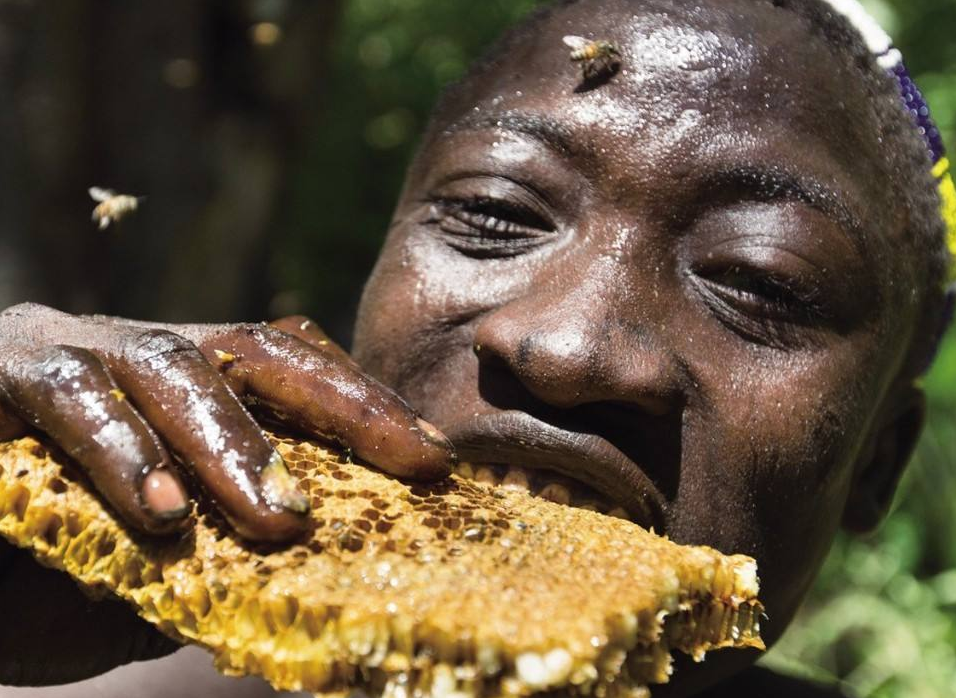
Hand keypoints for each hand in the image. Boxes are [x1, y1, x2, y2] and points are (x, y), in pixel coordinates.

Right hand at [0, 303, 455, 683]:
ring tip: (280, 521)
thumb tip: (316, 587)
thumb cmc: (33, 570)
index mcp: (181, 387)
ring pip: (170, 366)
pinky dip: (122, 453)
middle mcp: (131, 353)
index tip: (433, 458)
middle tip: (408, 463)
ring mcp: (66, 350)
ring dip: (231, 445)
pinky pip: (71, 396)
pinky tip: (163, 515)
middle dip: (339, 405)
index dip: (364, 406)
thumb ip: (219, 568)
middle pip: (254, 350)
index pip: (290, 370)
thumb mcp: (152, 576)